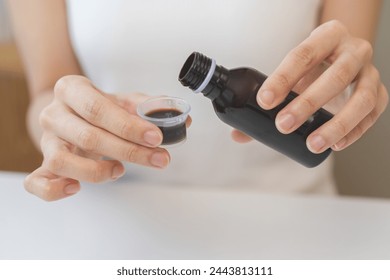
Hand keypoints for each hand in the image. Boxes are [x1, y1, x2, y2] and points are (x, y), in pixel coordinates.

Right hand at [25, 75, 171, 200]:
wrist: (70, 112)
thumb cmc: (100, 108)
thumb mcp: (123, 101)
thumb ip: (151, 109)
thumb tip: (185, 121)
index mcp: (72, 89)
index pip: (98, 109)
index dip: (128, 126)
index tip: (156, 137)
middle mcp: (54, 114)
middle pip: (88, 136)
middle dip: (129, 151)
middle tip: (159, 159)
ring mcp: (46, 141)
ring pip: (62, 161)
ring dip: (97, 172)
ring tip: (120, 171)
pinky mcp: (43, 164)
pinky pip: (36, 182)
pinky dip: (54, 190)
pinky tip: (76, 188)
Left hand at [233, 20, 387, 151]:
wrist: (343, 59)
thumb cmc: (313, 67)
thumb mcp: (292, 73)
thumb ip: (268, 101)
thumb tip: (238, 134)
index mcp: (327, 36)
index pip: (304, 54)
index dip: (283, 78)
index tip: (264, 100)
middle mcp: (354, 50)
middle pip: (335, 76)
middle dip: (307, 103)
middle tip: (282, 124)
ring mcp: (370, 72)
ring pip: (361, 98)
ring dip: (336, 124)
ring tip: (312, 143)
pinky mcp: (380, 94)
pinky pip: (372, 114)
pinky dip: (354, 132)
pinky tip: (335, 145)